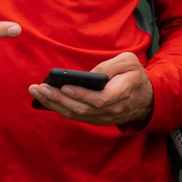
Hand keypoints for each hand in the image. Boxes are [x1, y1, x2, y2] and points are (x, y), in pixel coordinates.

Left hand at [28, 51, 152, 127]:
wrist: (145, 99)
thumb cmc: (134, 76)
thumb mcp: (128, 62)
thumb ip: (110, 66)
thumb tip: (89, 75)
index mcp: (121, 93)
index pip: (99, 99)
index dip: (81, 95)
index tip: (64, 86)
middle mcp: (112, 110)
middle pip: (82, 109)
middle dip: (58, 99)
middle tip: (39, 88)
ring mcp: (103, 118)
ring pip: (75, 115)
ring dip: (54, 104)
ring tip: (36, 92)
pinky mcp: (96, 120)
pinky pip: (75, 116)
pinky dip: (59, 109)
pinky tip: (45, 99)